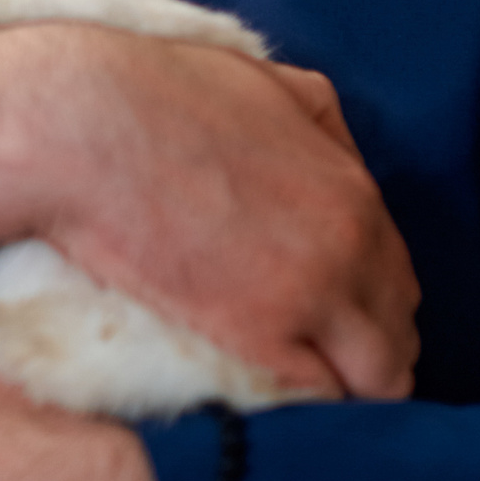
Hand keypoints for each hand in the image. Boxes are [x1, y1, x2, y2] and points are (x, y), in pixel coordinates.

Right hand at [0, 24, 418, 399]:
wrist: (80, 130)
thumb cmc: (158, 94)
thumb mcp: (268, 80)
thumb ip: (323, 124)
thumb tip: (339, 162)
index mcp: (354, 192)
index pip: (399, 279)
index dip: (369, 304)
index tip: (335, 315)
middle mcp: (349, 251)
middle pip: (397, 335)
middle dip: (365, 347)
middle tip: (314, 352)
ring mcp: (308, 299)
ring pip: (376, 380)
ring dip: (344, 381)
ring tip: (295, 379)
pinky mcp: (256, 338)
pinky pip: (317, 397)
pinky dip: (300, 400)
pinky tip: (268, 388)